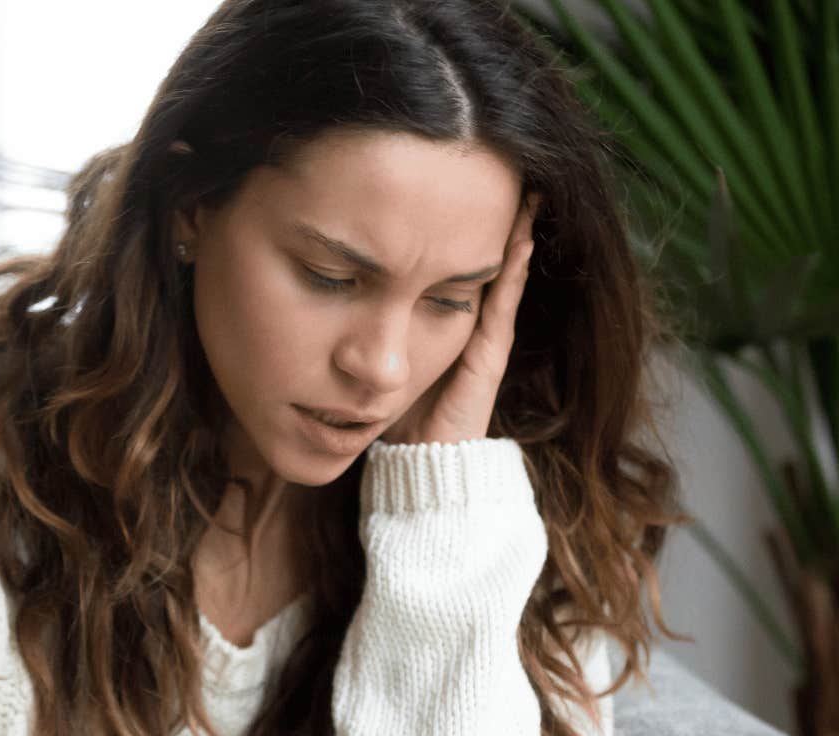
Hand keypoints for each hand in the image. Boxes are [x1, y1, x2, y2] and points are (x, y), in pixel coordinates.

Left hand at [379, 192, 540, 445]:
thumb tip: (317, 285)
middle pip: (479, 258)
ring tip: (522, 192)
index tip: (449, 181)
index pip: (448, 261)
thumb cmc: (392, 413)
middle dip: (487, 217)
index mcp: (437, 319)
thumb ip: (360, 324)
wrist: (418, 462)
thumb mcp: (373, 353)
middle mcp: (467, 323)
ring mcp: (483, 337)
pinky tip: (520, 238)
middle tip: (499, 170)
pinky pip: (503, 302)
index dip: (450, 224)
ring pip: (500, 272)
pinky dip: (514, 269)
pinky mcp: (489, 355)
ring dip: (513, 233)